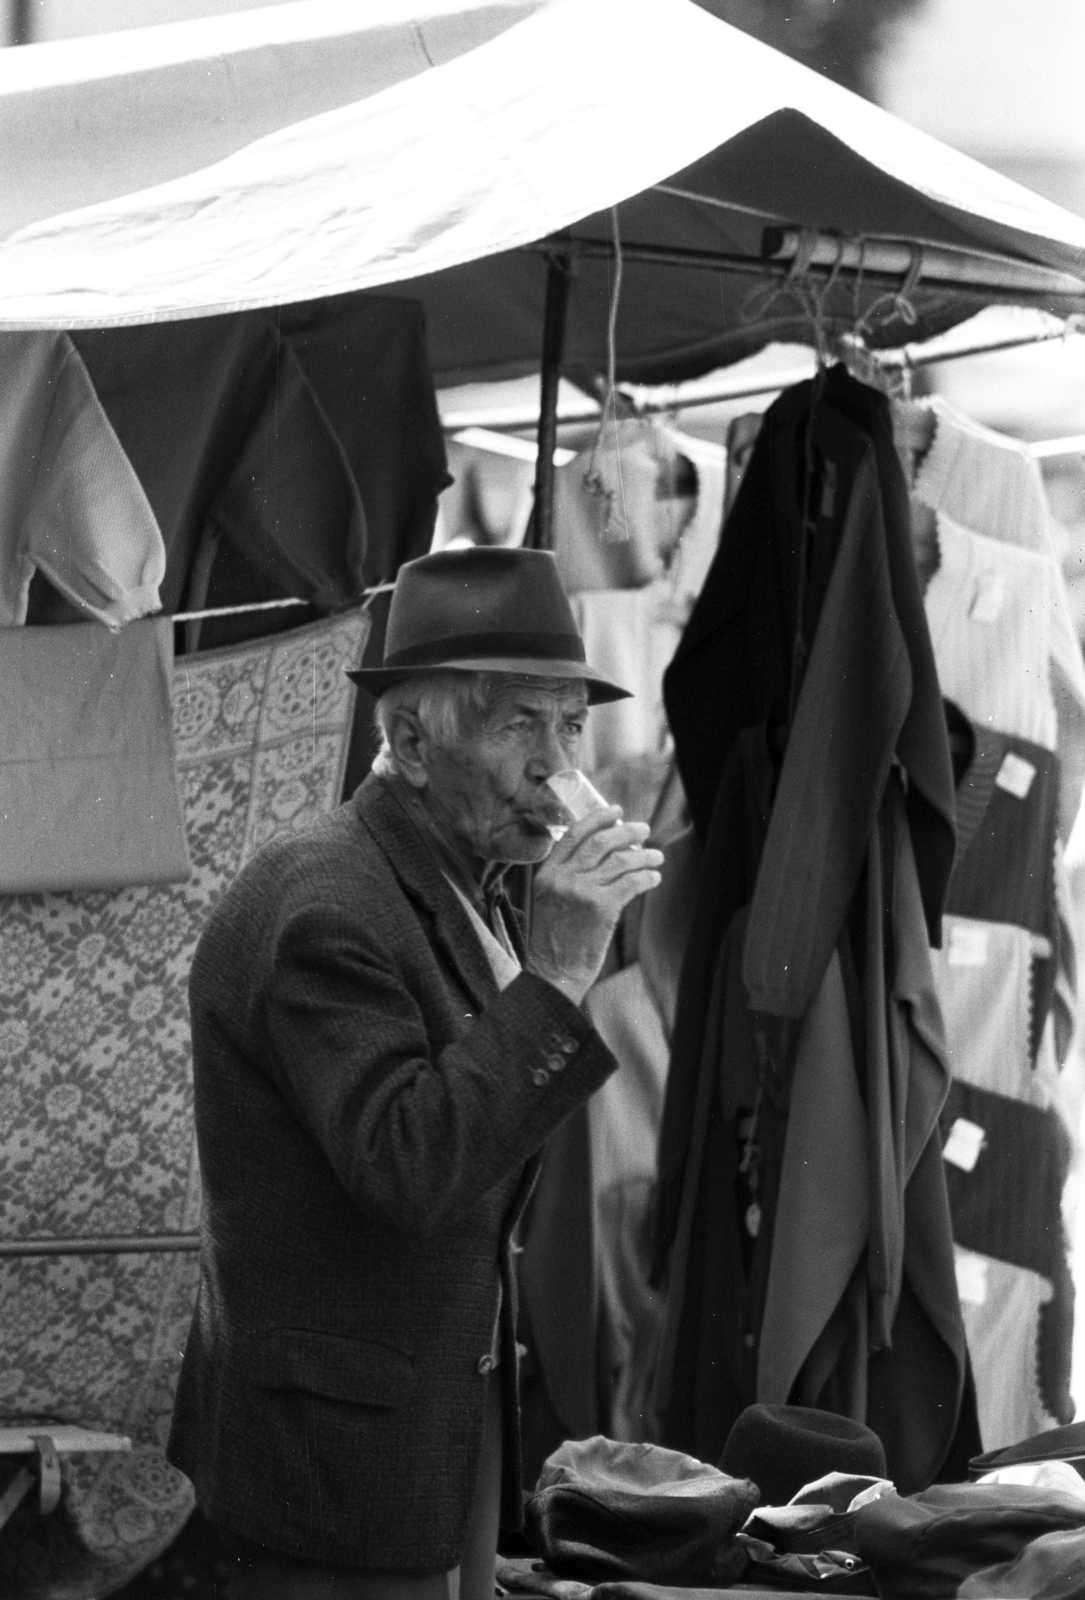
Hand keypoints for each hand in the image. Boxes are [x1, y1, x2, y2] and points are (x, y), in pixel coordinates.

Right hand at [528, 806, 662, 1006]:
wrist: (553, 973)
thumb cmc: (554, 941)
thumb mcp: (550, 901)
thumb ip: (568, 878)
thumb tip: (606, 855)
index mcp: (546, 874)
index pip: (574, 835)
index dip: (598, 818)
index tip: (616, 811)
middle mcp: (563, 878)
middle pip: (601, 841)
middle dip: (627, 831)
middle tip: (644, 829)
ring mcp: (582, 891)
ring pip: (620, 860)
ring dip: (644, 855)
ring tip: (656, 856)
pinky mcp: (601, 908)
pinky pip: (631, 882)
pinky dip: (646, 877)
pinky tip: (653, 878)